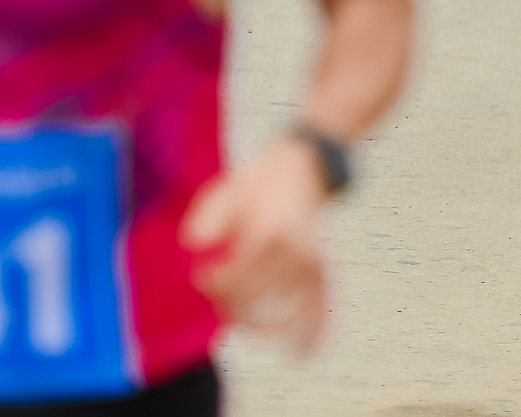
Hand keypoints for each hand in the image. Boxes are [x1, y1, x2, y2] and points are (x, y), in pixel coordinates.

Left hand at [182, 137, 330, 353]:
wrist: (303, 165)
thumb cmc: (258, 182)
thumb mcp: (226, 192)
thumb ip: (206, 219)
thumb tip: (195, 247)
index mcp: (270, 235)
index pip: (233, 282)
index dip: (210, 285)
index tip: (201, 275)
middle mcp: (297, 253)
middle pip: (255, 300)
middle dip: (229, 304)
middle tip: (217, 293)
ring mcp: (314, 262)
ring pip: (289, 314)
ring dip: (262, 327)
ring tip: (245, 329)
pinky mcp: (324, 268)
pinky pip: (324, 308)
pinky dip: (317, 334)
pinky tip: (303, 356)